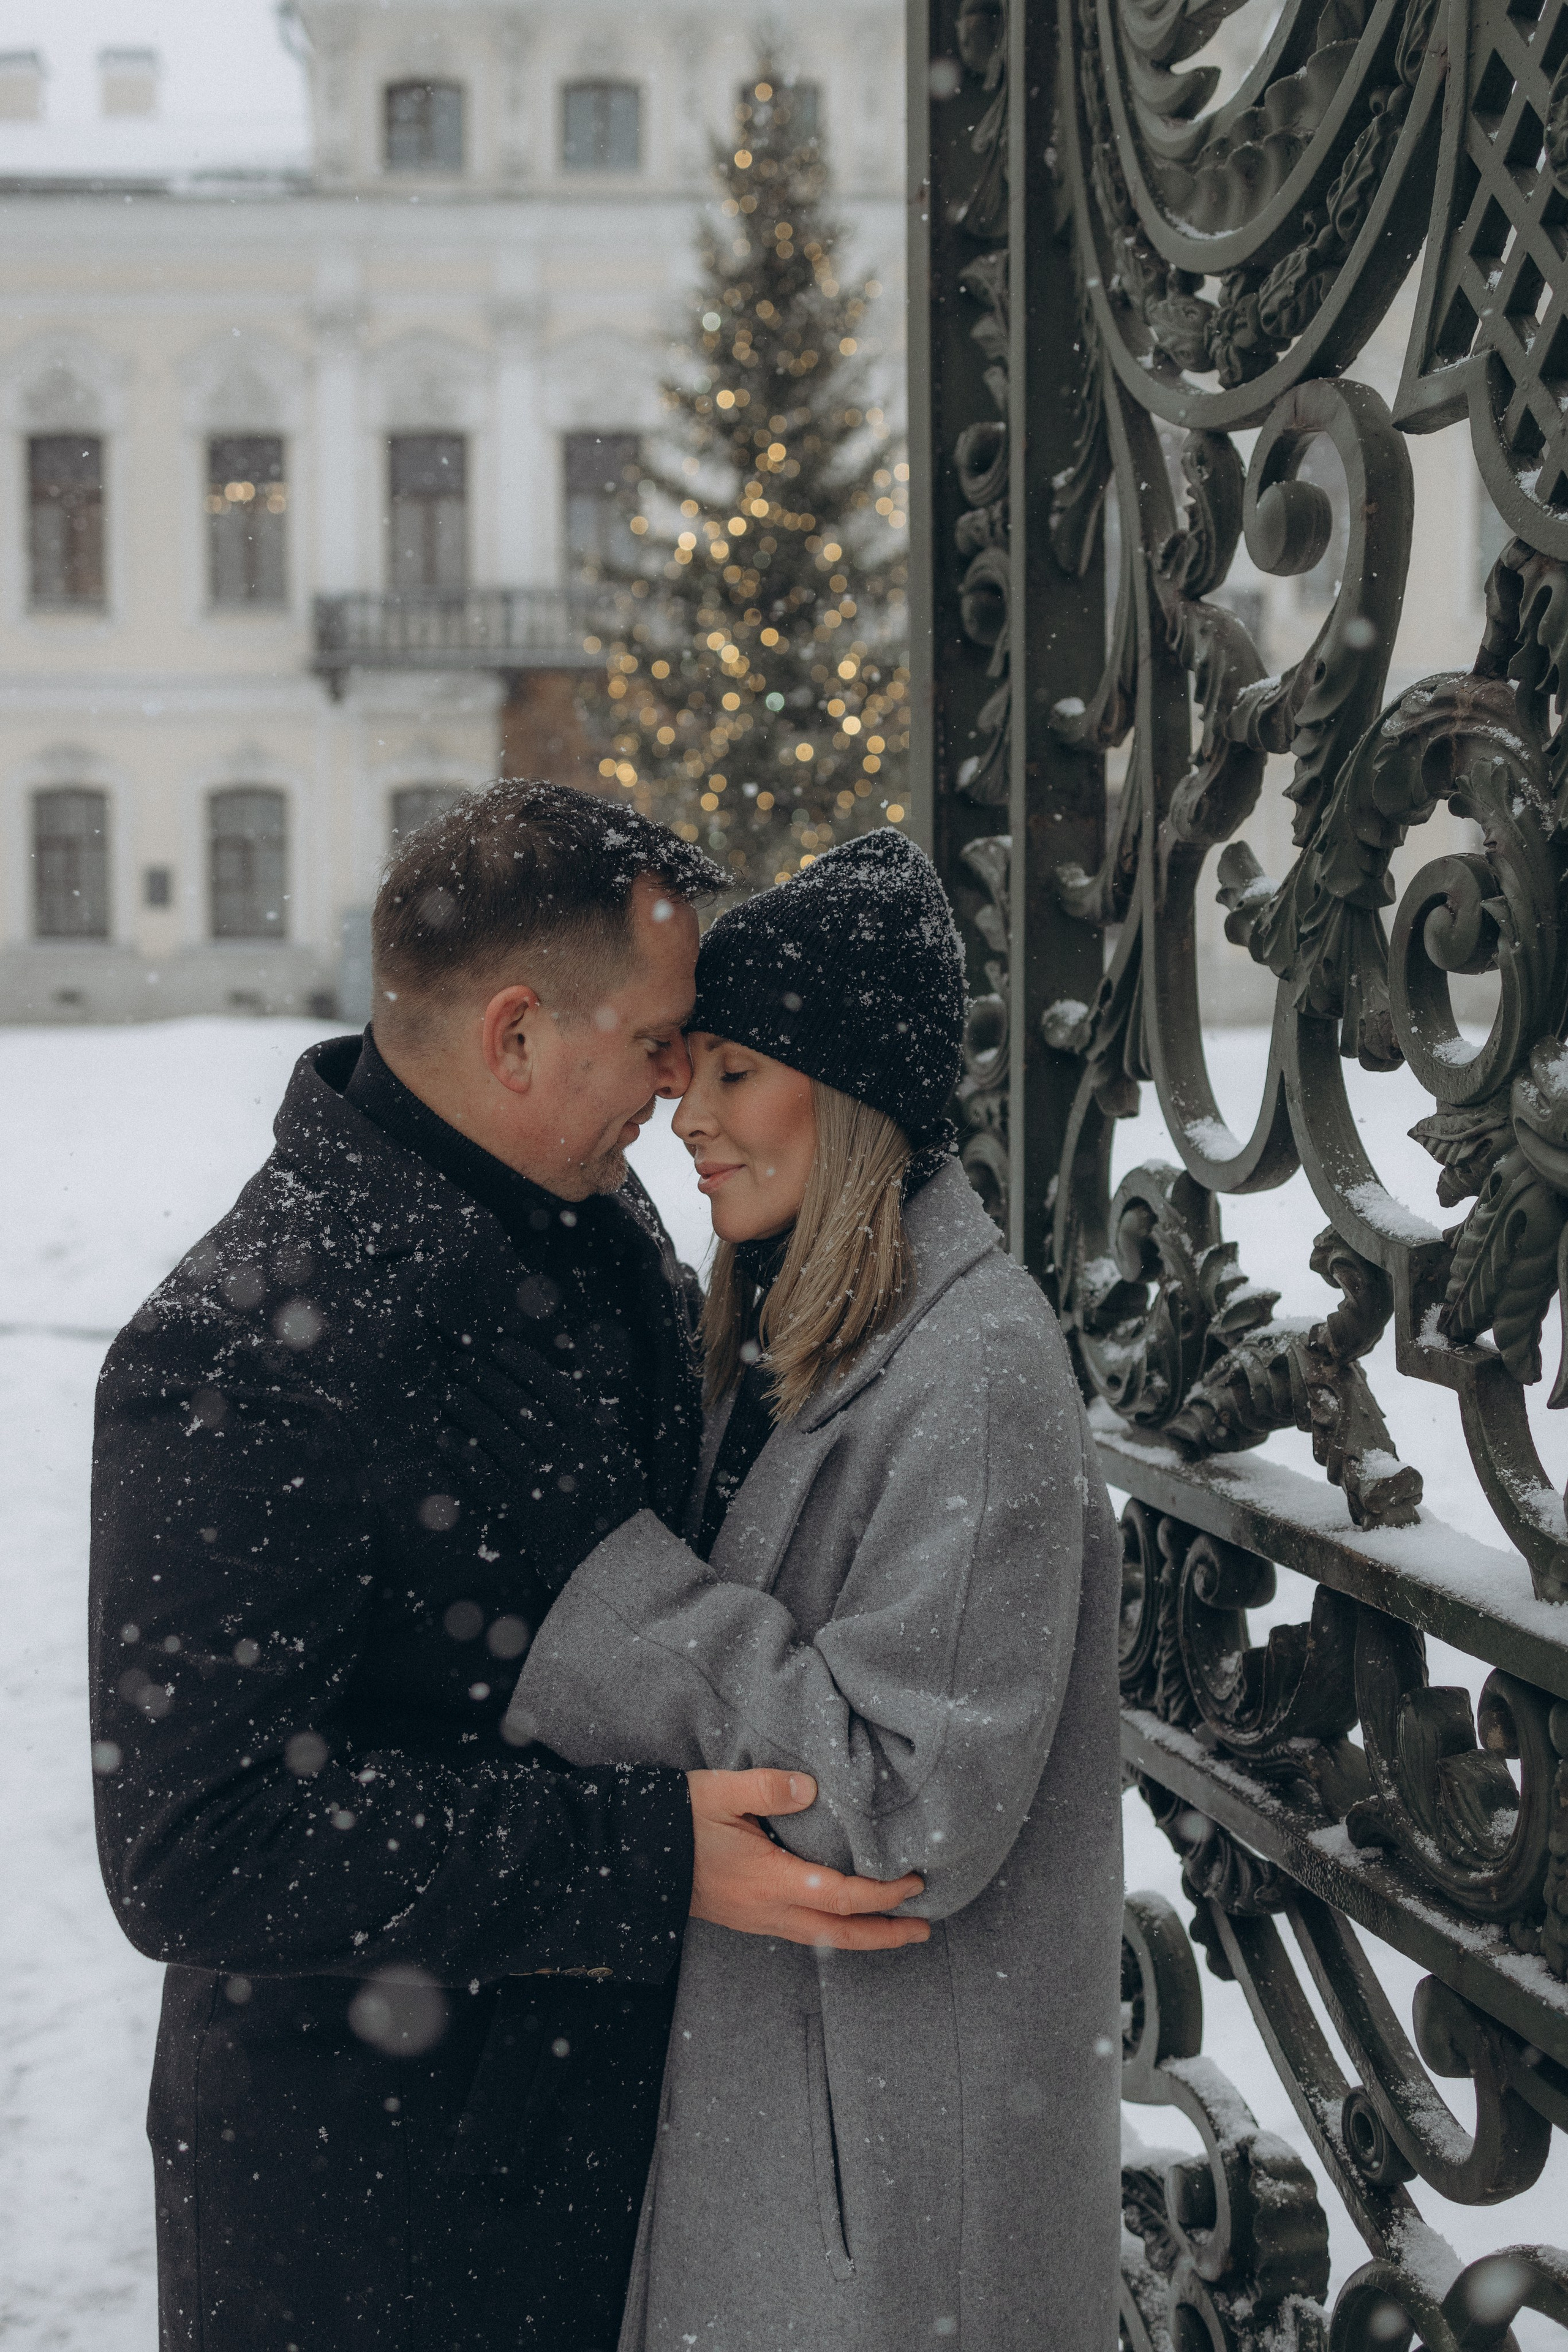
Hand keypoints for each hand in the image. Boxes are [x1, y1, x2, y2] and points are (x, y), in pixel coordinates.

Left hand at [438, 1332, 645, 1583]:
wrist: (611, 1561)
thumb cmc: (614, 1504)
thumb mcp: (615, 1457)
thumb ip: (591, 1425)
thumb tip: (567, 1389)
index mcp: (592, 1439)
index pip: (555, 1390)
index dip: (526, 1365)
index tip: (500, 1347)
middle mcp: (566, 1456)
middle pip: (520, 1408)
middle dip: (487, 1381)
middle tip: (462, 1364)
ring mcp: (542, 1483)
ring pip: (498, 1437)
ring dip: (469, 1411)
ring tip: (447, 1393)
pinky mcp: (521, 1511)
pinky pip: (485, 1477)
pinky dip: (462, 1455)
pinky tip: (443, 1438)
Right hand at [687, 1768, 928, 1951]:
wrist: (632, 1858)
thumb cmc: (676, 1820)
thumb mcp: (718, 1792)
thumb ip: (766, 1788)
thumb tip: (812, 1787)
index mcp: (768, 1880)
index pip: (840, 1895)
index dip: (882, 1894)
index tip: (914, 1881)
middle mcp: (768, 1909)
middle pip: (839, 1933)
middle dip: (884, 1934)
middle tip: (923, 1928)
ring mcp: (757, 1918)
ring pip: (822, 1938)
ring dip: (862, 1936)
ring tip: (895, 1929)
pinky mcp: (749, 1917)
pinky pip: (803, 1931)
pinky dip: (834, 1929)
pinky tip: (843, 1917)